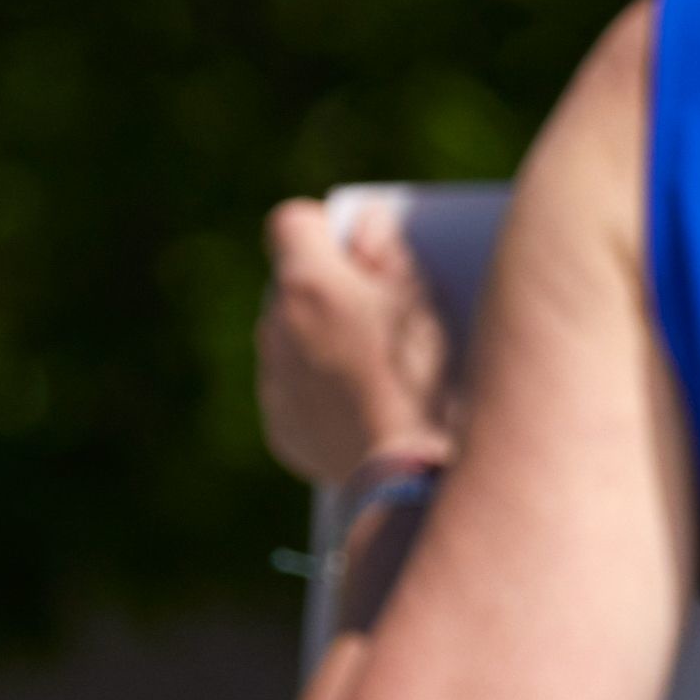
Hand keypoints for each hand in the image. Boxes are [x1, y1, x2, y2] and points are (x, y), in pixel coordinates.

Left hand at [259, 191, 455, 483]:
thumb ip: (389, 251)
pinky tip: (363, 411)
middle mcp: (276, 326)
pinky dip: (320, 394)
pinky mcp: (280, 427)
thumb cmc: (426, 378)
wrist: (411, 475)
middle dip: (325, 292)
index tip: (355, 251)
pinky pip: (293, 394)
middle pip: (290, 286)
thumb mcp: (424, 301)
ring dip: (320, 342)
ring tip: (374, 370)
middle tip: (376, 316)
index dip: (324, 232)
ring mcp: (273, 380)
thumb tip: (365, 226)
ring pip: (288, 341)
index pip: (291, 223)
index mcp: (308, 282)